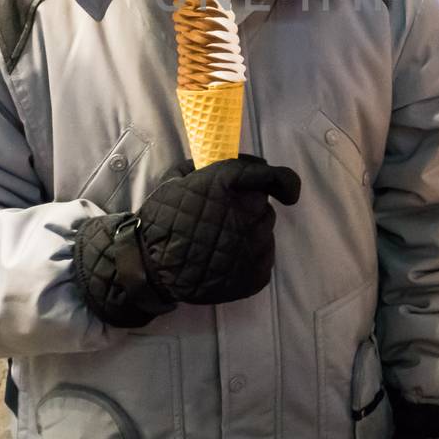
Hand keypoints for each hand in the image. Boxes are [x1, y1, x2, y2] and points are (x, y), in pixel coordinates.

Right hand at [74, 156, 299, 326]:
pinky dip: (247, 259)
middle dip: (247, 208)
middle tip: (221, 220)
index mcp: (231, 184)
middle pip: (262, 206)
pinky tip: (223, 263)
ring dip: (247, 234)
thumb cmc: (162, 220)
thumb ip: (204, 169)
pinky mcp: (258, 273)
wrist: (152, 269)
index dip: (283, 181)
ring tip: (218, 245)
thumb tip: (217, 165)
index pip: (274, 176)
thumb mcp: (176, 180)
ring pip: (263, 233)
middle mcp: (250, 211)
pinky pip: (261, 259)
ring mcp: (257, 245)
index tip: (286, 190)